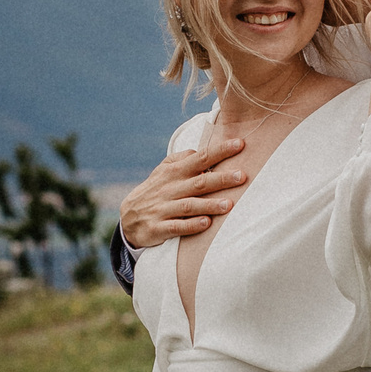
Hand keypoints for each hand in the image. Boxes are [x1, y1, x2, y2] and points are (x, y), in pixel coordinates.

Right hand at [118, 134, 247, 251]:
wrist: (128, 217)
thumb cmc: (156, 190)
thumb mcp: (164, 170)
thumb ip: (183, 159)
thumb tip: (202, 151)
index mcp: (175, 172)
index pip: (201, 158)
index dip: (220, 151)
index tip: (240, 144)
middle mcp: (170, 189)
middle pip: (199, 182)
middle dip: (221, 179)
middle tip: (242, 176)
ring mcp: (163, 209)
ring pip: (189, 206)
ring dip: (209, 205)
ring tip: (229, 205)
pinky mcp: (158, 228)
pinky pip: (176, 227)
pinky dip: (191, 225)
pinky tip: (206, 224)